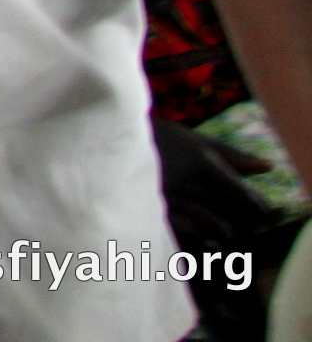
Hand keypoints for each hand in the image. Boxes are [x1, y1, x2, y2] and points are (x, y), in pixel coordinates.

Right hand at [154, 116, 273, 245]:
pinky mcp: (158, 216)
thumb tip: (268, 167)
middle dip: (245, 220)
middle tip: (243, 218)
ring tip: (223, 227)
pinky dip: (204, 239)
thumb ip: (231, 153)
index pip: (247, 198)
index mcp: (205, 166)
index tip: (263, 210)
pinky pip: (192, 237)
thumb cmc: (155, 137)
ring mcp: (174, 204)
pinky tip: (203, 234)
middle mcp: (193, 187)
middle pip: (236, 216)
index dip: (261, 208)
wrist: (108, 143)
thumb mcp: (192, 138)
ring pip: (216, 229)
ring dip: (225, 230)